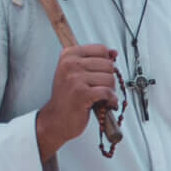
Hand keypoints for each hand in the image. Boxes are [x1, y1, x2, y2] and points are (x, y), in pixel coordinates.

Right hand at [36, 43, 116, 159]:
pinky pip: (107, 92)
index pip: (101, 50)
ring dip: (110, 91)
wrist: (56, 120)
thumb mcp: (76, 73)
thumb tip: (114, 53)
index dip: (106, 64)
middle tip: (101, 90)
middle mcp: (70, 64)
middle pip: (108, 64)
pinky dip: (111, 100)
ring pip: (109, 79)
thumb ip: (94, 60)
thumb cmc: (68, 98)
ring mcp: (75, 79)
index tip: (101, 75)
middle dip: (109, 79)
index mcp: (69, 55)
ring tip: (101, 98)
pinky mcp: (82, 94)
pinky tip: (106, 104)